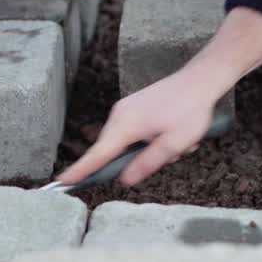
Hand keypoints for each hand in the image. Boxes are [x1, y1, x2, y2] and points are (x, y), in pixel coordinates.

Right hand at [55, 70, 219, 187]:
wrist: (200, 80)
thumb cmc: (190, 110)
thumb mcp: (173, 144)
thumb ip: (146, 163)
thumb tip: (124, 180)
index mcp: (126, 124)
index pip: (98, 154)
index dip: (80, 170)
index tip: (61, 182)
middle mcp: (120, 114)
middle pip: (115, 150)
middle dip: (140, 158)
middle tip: (173, 151)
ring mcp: (126, 109)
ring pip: (130, 143)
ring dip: (153, 148)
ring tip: (179, 139)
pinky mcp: (134, 107)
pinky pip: (136, 132)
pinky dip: (154, 138)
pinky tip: (175, 131)